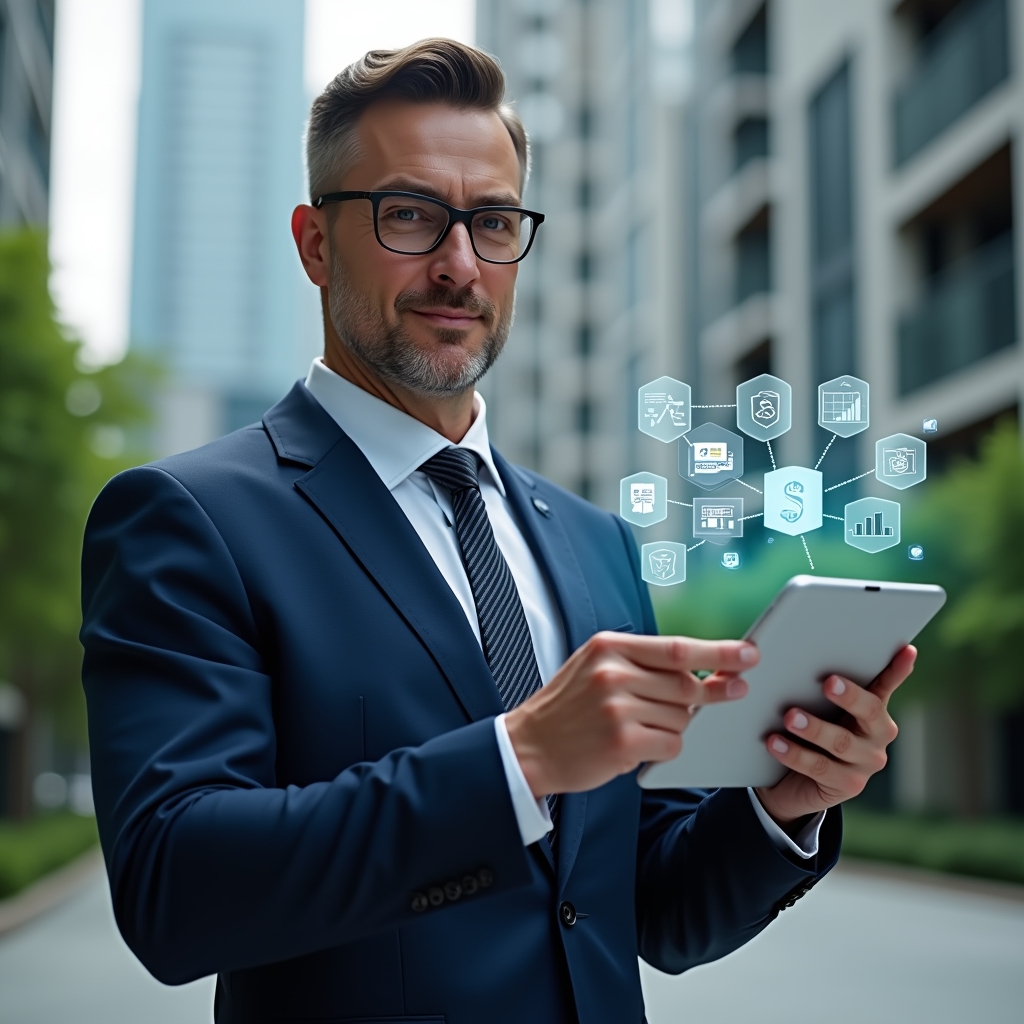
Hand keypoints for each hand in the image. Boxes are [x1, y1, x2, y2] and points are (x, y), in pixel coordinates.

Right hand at [505, 632, 756, 796]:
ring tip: (643, 727)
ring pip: (682, 717)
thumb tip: (704, 667)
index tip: (749, 653)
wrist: (528, 748)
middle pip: (687, 683)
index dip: (720, 651)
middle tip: (734, 691)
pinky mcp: (622, 743)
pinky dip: (665, 748)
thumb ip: (643, 663)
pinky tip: (639, 747)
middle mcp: (613, 673)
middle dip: (714, 691)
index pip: (677, 647)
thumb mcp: (596, 667)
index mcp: (609, 647)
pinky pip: (672, 745)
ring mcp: (617, 708)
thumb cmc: (569, 708)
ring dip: (676, 725)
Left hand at [755, 645, 915, 826]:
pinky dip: (795, 754)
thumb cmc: (807, 731)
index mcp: (873, 708)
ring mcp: (866, 762)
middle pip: (870, 712)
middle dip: (850, 696)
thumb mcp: (814, 706)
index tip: (904, 650)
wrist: (791, 779)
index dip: (897, 669)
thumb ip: (817, 684)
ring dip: (815, 728)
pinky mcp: (849, 785)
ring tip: (791, 716)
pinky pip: (820, 768)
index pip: (886, 684)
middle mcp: (878, 735)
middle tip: (828, 682)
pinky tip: (774, 742)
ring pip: (842, 742)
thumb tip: (803, 651)